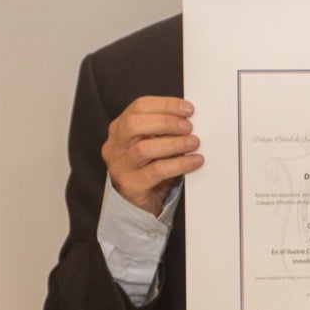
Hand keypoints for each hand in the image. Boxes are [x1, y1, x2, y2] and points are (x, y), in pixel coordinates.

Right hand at [101, 96, 202, 215]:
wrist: (139, 204)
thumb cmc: (150, 168)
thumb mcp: (154, 144)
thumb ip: (165, 130)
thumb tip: (191, 118)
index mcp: (119, 129)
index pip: (138, 107)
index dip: (165, 105)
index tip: (188, 109)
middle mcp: (114, 146)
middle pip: (135, 124)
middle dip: (166, 122)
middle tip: (189, 127)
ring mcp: (119, 167)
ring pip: (144, 149)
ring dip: (174, 143)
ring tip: (194, 143)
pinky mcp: (130, 185)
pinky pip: (156, 171)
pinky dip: (179, 164)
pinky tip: (194, 161)